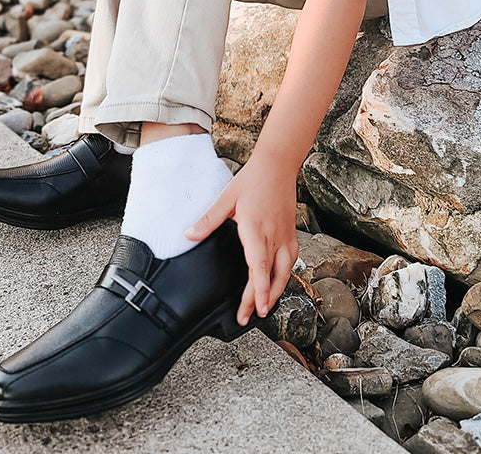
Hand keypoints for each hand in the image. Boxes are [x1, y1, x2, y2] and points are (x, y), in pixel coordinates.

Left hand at [185, 154, 298, 325]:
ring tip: (264, 306)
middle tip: (250, 316)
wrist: (278, 164)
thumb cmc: (253, 179)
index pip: (259, 266)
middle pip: (272, 276)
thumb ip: (208, 220)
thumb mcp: (226, 198)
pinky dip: (284, 276)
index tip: (256, 309)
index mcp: (256, 229)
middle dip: (262, 299)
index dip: (258, 290)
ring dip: (275, 291)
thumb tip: (189, 235)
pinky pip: (291, 261)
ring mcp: (286, 236)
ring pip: (286, 272)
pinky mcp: (291, 233)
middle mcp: (274, 236)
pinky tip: (277, 281)